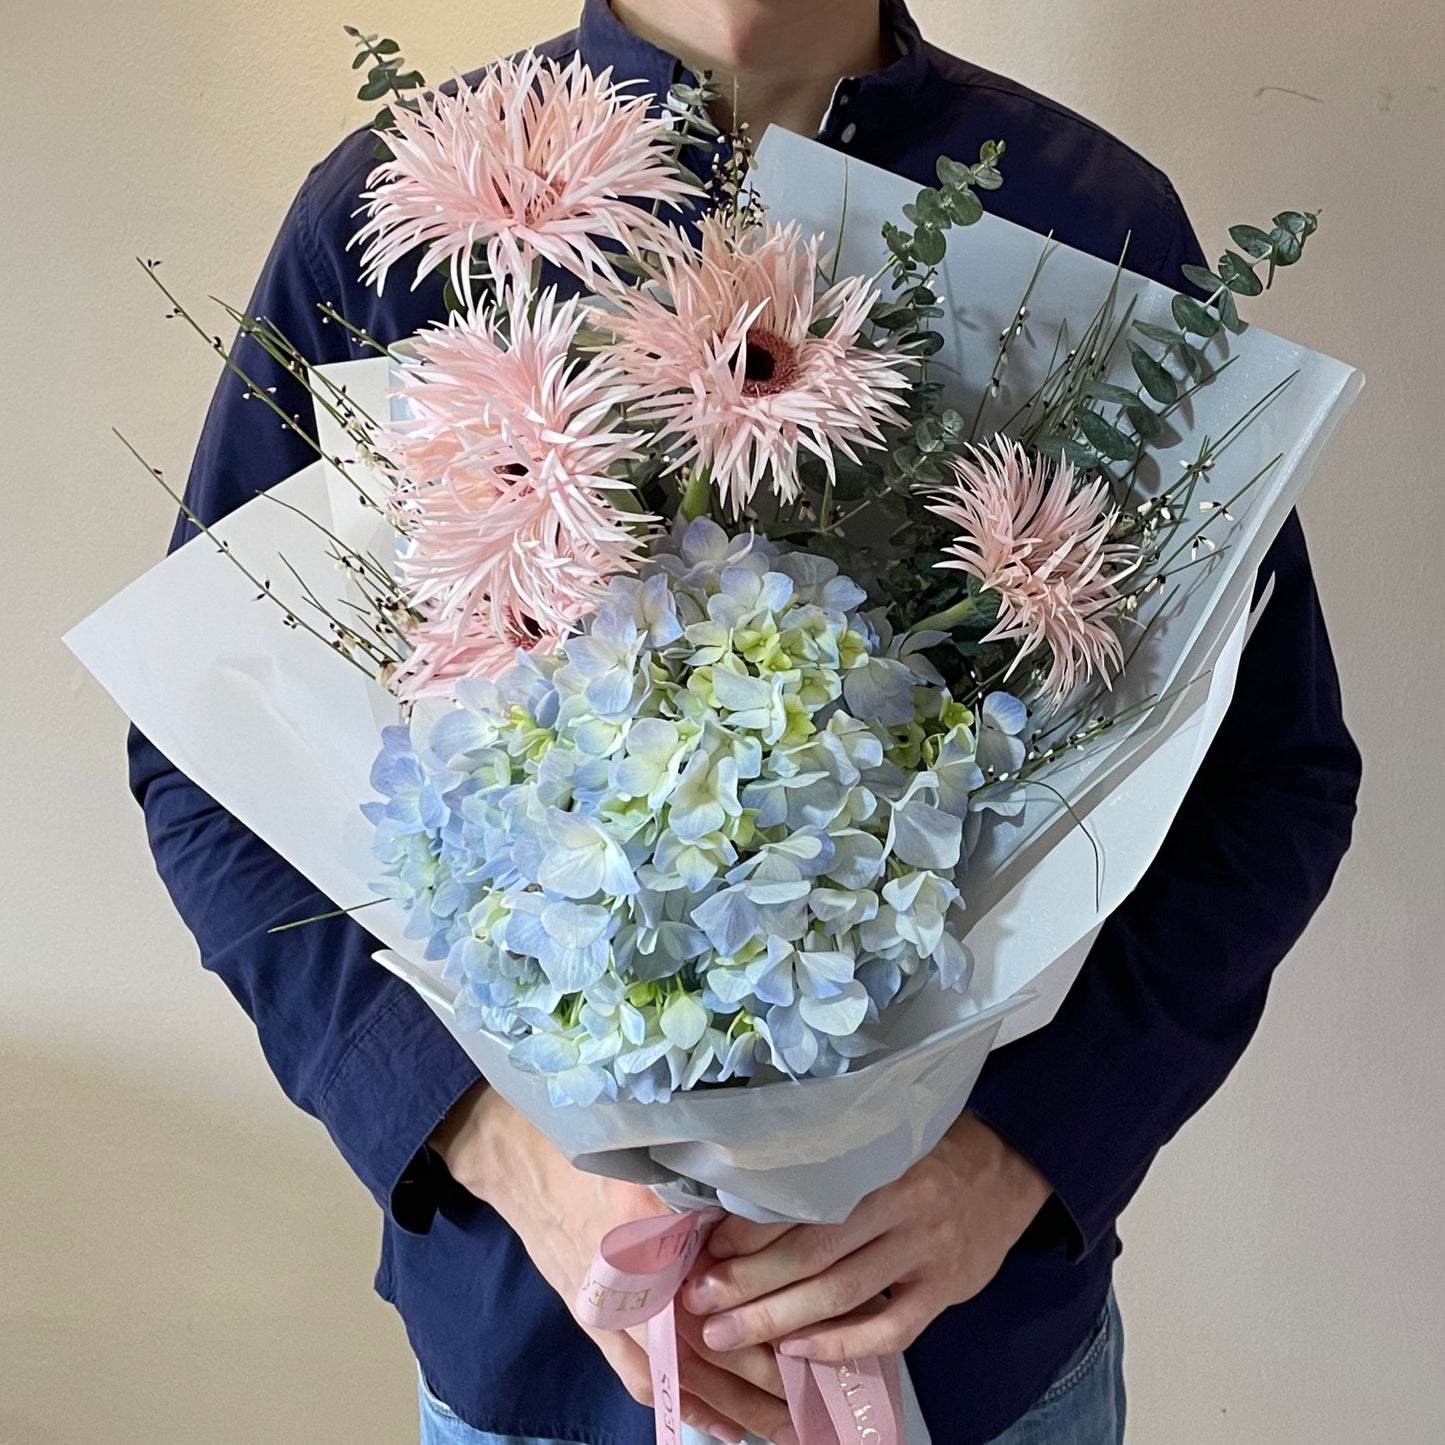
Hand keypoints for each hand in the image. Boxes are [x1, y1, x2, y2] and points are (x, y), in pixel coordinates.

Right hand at [431, 1082, 795, 1444]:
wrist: (522, 1163)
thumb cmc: (595, 1152)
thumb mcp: (657, 1160)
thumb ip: (708, 1194)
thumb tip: (775, 1210)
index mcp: (654, 1239)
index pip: (720, 1305)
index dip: (765, 1337)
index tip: (811, 1353)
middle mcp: (633, 1287)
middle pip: (707, 1352)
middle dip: (760, 1385)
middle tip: (812, 1406)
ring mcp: (611, 1313)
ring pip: (679, 1376)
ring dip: (730, 1406)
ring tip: (779, 1426)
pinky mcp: (595, 1322)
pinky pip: (641, 1378)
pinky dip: (683, 1404)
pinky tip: (720, 1427)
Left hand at [682, 1112, 1051, 1361]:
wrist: (1008, 1170)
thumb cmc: (928, 1149)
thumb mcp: (882, 1139)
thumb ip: (829, 1166)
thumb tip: (742, 1194)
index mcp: (880, 1160)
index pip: (804, 1202)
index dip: (750, 1230)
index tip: (707, 1249)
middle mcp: (905, 1206)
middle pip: (815, 1253)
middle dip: (750, 1282)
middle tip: (701, 1301)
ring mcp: (928, 1253)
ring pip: (843, 1295)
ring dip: (778, 1320)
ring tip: (727, 1334)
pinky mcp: (945, 1292)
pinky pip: (889, 1330)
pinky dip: (840, 1345)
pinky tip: (797, 1353)